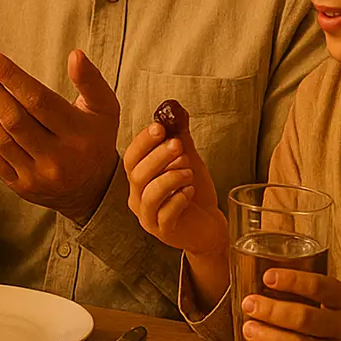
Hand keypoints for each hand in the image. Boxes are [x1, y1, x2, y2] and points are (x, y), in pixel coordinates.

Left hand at [0, 49, 119, 224]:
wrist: (92, 190)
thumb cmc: (95, 139)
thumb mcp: (105, 109)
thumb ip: (90, 81)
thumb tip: (75, 55)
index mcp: (79, 135)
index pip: (40, 102)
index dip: (14, 78)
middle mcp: (58, 159)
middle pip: (15, 120)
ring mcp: (37, 176)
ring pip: (0, 139)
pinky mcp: (20, 186)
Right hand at [124, 120, 226, 257]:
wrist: (209, 224)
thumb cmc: (194, 194)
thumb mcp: (188, 160)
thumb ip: (180, 136)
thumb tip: (176, 109)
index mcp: (139, 179)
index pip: (131, 157)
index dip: (143, 141)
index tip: (159, 127)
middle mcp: (138, 198)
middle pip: (137, 175)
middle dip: (157, 156)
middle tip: (177, 146)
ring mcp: (149, 217)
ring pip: (149, 194)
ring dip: (170, 177)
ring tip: (188, 172)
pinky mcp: (164, 231)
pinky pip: (165, 214)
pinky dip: (179, 199)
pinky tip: (190, 191)